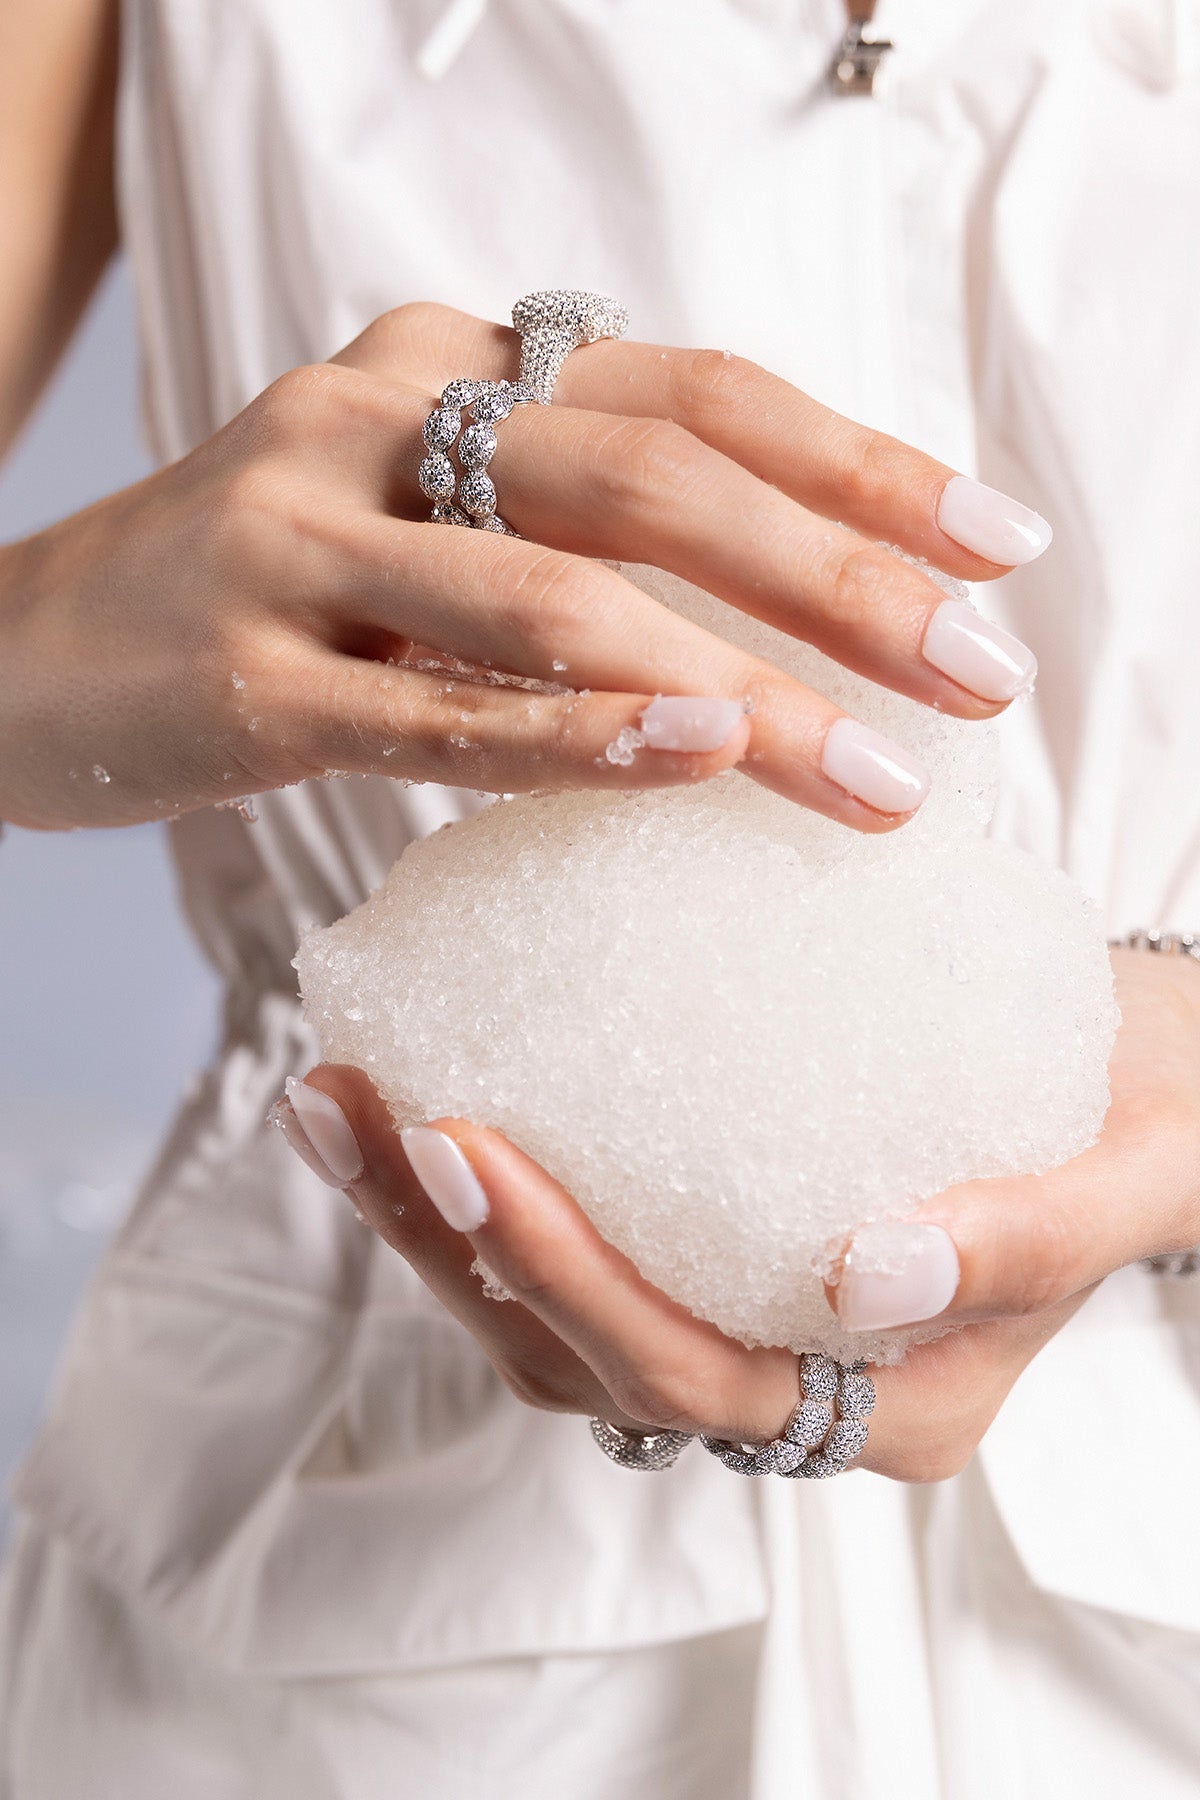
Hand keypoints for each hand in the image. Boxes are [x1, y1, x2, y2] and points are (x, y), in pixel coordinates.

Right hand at [0, 301, 1041, 831]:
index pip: (692, 394)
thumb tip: (781, 615)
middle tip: (979, 674)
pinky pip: (435, 710)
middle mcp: (374, 415)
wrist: (20, 650)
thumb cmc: (267, 598)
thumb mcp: (418, 514)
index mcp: (442, 365)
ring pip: (555, 598)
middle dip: (840, 575)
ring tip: (879, 778)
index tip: (995, 548)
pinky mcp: (242, 671)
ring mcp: (296, 537)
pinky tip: (698, 752)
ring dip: (744, 687)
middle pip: (652, 477)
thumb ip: (563, 525)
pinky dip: (580, 733)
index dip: (857, 463)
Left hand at [281, 948, 1199, 1482]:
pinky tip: (421, 1071)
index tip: (467, 1148)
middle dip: (452, 1245)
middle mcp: (794, 1386)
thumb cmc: (1142, 1127)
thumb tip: (866, 1272)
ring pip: (555, 1307)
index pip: (689, 1379)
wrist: (1140, 1088)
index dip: (567, 1283)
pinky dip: (491, 1171)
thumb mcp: (1127, 1179)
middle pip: (583, 1353)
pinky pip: (586, 1230)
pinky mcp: (714, 1241)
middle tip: (351, 1109)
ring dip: (434, 1213)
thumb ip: (1021, 1242)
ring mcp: (746, 1319)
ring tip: (337, 1095)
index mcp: (886, 1408)